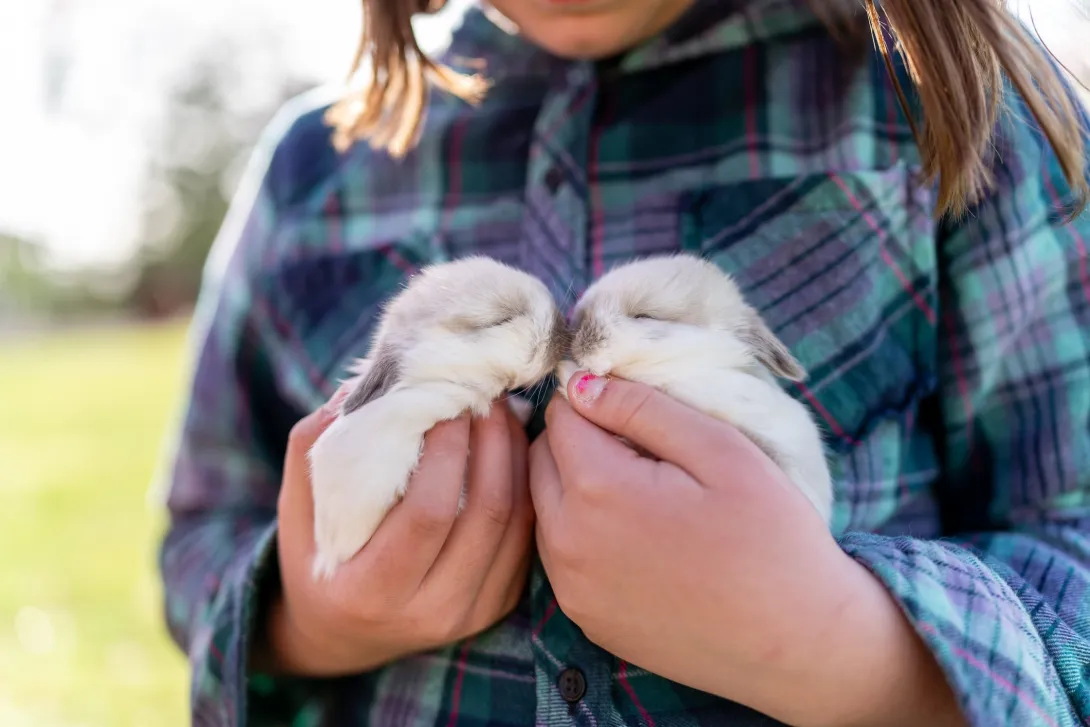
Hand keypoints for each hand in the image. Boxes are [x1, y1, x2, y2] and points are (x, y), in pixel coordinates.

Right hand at [254, 394, 533, 675]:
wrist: (343, 633)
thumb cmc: (316, 555)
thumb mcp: (298, 506)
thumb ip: (315, 445)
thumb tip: (362, 384)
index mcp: (369, 591)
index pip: (427, 512)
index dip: (447, 450)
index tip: (447, 402)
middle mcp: (426, 612)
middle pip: (485, 513)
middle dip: (492, 442)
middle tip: (484, 394)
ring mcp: (467, 613)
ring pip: (515, 522)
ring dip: (515, 457)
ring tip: (501, 412)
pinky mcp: (495, 606)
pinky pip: (525, 538)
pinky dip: (525, 486)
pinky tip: (510, 449)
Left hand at [530, 372, 963, 726]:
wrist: (798, 645)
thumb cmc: (772, 538)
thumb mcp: (720, 449)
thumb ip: (641, 407)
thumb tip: (580, 384)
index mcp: (597, 490)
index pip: (561, 415)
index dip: (597, 401)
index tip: (637, 412)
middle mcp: (567, 544)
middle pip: (541, 459)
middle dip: (579, 441)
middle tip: (644, 451)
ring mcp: (572, 590)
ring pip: (545, 507)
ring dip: (576, 488)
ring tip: (645, 495)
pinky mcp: (586, 620)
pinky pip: (562, 557)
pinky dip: (585, 535)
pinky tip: (643, 542)